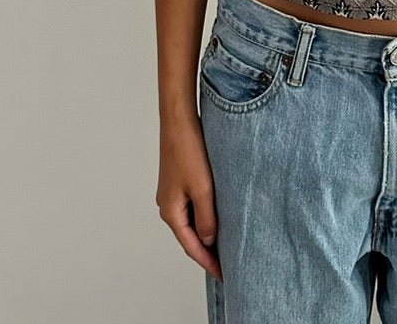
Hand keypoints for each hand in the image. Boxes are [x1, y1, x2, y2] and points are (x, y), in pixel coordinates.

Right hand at [155, 114, 222, 280]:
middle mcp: (168, 205)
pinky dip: (205, 216)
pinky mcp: (179, 181)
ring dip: (207, 233)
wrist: (179, 121)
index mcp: (170, 212)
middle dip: (208, 251)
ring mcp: (172, 193)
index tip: (225, 275)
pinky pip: (193, 207)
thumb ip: (207, 217)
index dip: (209, 262)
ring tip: (227, 244)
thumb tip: (209, 240)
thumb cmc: (189, 151)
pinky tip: (218, 216)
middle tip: (229, 263)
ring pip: (192, 221)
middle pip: (190, 236)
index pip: (191, 246)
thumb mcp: (203, 188)